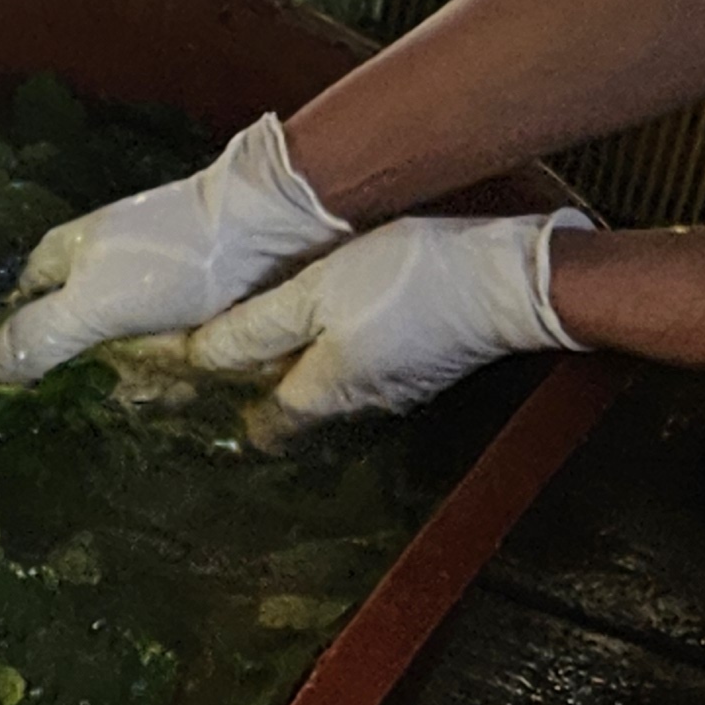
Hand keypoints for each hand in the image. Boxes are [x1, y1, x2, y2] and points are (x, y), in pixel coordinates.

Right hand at [0, 115, 349, 384]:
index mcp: (66, 253)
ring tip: (172, 378)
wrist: (270, 232)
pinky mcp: (192, 299)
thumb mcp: (92, 305)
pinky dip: (182, 364)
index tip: (38, 382)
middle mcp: (103, 264)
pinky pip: (171, 347)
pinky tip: (196, 376)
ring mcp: (150, 281)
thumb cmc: (171, 262)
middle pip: (78, 335)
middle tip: (123, 385)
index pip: (24, 302)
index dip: (26, 342)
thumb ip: (36, 338)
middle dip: (99, 369)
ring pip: (126, 347)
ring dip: (146, 372)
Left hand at [187, 210, 593, 422]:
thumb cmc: (406, 279)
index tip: (197, 393)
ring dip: (302, 366)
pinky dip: (342, 350)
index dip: (229, 409)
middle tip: (225, 356)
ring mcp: (399, 385)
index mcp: (322, 389)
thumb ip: (255, 330)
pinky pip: (368, 365)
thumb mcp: (314, 295)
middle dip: (261, 386)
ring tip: (276, 330)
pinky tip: (341, 320)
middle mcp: (359, 401)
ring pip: (333, 384)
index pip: (265, 426)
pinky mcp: (427, 362)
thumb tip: (195, 359)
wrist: (508, 278)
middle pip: (297, 405)